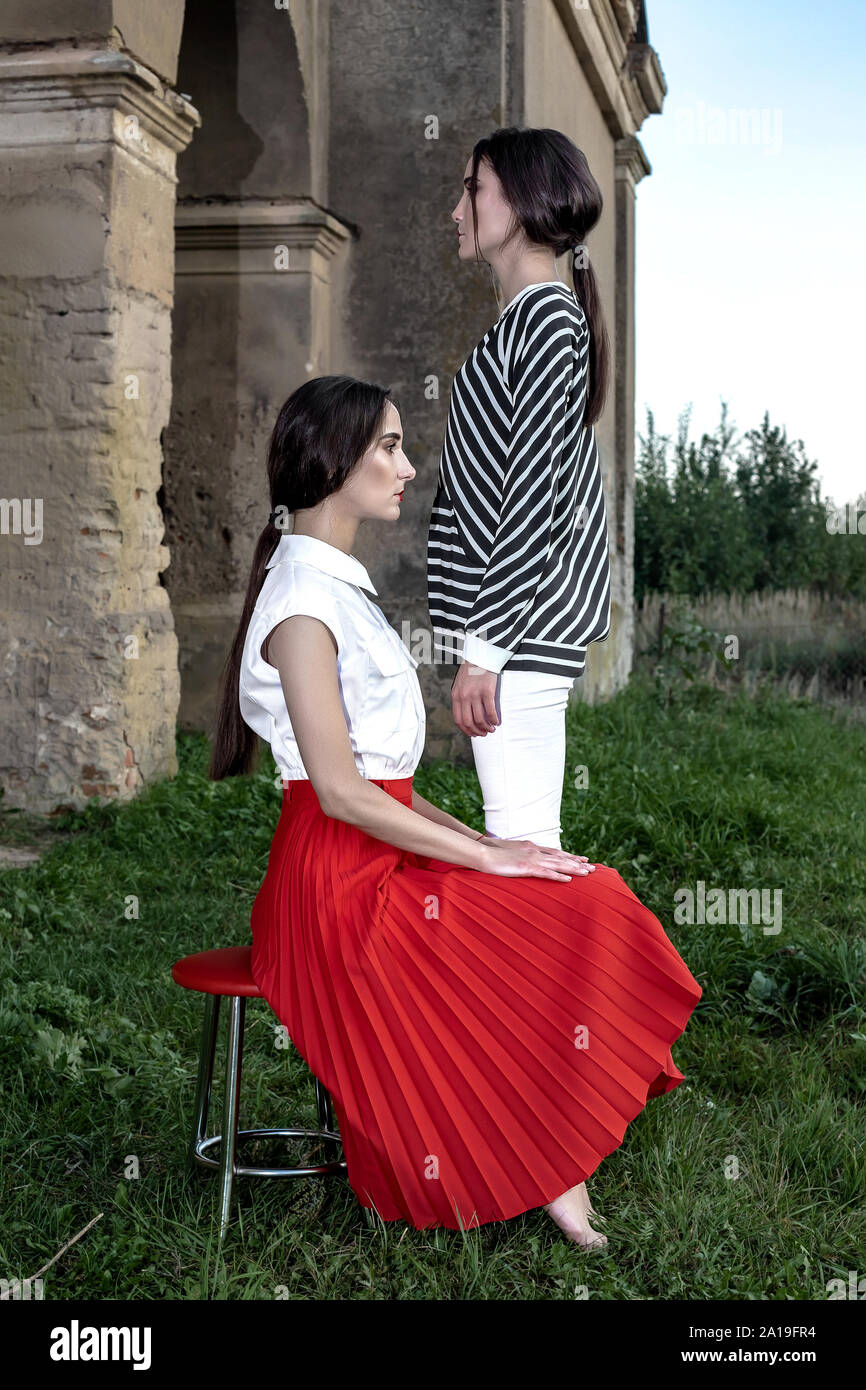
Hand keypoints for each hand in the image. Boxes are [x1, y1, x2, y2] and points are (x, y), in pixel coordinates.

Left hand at [452, 661, 499, 736]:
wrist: (480, 655)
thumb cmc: (472, 670)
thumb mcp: (460, 684)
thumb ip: (461, 698)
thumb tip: (467, 714)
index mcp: (456, 696)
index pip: (458, 719)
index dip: (466, 730)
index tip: (473, 734)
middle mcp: (464, 697)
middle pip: (468, 722)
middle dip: (477, 731)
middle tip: (484, 734)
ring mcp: (475, 694)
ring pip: (480, 719)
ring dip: (486, 727)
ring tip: (492, 729)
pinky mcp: (487, 691)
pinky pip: (490, 711)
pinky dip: (494, 719)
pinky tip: (497, 721)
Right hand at [478, 837, 596, 881]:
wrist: (482, 852)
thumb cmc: (493, 853)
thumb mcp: (511, 852)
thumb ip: (521, 854)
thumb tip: (526, 860)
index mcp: (532, 847)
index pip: (555, 852)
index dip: (569, 856)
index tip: (582, 859)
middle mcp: (535, 850)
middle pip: (561, 857)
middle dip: (577, 863)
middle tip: (592, 868)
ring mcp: (532, 858)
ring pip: (558, 864)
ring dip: (574, 869)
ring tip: (587, 873)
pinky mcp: (526, 867)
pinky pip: (546, 873)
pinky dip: (558, 876)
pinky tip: (568, 880)